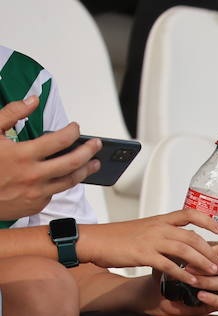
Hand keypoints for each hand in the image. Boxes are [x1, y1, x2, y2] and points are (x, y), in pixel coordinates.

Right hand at [0, 98, 100, 219]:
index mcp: (22, 155)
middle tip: (97, 145)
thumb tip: (33, 100)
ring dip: (86, 171)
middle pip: (73, 163)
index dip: (72, 132)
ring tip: (94, 163)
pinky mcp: (36, 205)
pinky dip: (61, 182)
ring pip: (70, 181)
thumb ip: (12, 113)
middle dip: (89, 151)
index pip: (59, 141)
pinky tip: (65, 176)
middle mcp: (33, 176)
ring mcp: (36, 193)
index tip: (75, 127)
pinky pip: (54, 192)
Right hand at [79, 209, 217, 283]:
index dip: (207, 220)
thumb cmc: (118, 237)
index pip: (189, 213)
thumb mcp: (145, 230)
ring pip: (185, 250)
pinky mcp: (143, 255)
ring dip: (202, 262)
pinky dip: (183, 274)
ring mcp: (151, 241)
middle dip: (210, 250)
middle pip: (193, 236)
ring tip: (213, 272)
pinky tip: (193, 281)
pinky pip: (169, 265)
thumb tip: (182, 242)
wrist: (93, 240)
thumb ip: (164, 234)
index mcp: (160, 220)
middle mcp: (159, 228)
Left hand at [149, 240, 217, 315]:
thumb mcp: (173, 256)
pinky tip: (200, 295)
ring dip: (208, 281)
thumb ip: (185, 247)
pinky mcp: (216, 303)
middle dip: (209, 266)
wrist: (157, 291)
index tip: (211, 249)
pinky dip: (212, 298)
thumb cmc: (166, 271)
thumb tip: (192, 234)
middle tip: (190, 267)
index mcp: (212, 256)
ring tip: (193, 282)